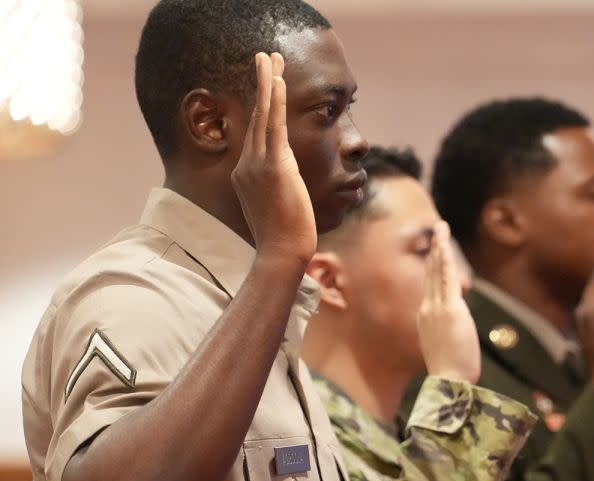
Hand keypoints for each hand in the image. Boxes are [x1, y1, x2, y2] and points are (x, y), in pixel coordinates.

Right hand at [231, 52, 316, 265]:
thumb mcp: (278, 209)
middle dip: (261, 83)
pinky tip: (277, 80)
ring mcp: (258, 165)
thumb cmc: (284, 240)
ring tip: (269, 56)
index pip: (257, 132)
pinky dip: (275, 101)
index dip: (263, 106)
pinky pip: (275, 126)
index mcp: (247, 174)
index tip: (267, 85)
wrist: (280, 254)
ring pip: (263, 115)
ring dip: (267, 82)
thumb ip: (279, 191)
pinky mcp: (275, 166)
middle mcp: (248, 165)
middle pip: (256, 116)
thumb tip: (288, 190)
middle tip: (264, 56)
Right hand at [417, 222, 480, 383]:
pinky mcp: (450, 309)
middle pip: (431, 274)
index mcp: (425, 317)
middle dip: (435, 250)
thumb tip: (458, 324)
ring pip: (438, 272)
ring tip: (441, 229)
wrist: (449, 381)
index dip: (434, 266)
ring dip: (440, 248)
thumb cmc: (451, 371)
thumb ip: (449, 329)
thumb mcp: (446, 345)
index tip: (437, 251)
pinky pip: (447, 279)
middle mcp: (427, 308)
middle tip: (438, 229)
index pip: (431, 286)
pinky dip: (445, 261)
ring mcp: (437, 308)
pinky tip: (444, 246)